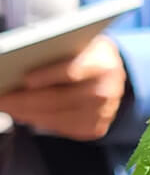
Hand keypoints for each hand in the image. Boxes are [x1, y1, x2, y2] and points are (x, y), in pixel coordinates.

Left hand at [0, 36, 126, 140]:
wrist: (113, 73)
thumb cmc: (86, 55)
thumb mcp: (79, 45)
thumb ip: (57, 53)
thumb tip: (22, 71)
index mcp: (102, 64)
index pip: (72, 72)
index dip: (48, 76)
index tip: (25, 79)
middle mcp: (106, 91)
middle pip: (58, 100)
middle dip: (25, 101)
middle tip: (2, 99)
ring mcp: (103, 113)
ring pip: (55, 118)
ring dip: (27, 114)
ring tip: (8, 107)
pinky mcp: (95, 128)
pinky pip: (60, 128)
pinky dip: (40, 122)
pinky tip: (24, 114)